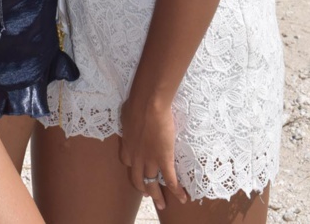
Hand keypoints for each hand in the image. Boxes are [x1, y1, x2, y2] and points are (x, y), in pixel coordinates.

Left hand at [120, 93, 187, 211]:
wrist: (148, 104)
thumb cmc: (136, 104)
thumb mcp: (127, 115)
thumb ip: (130, 122)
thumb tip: (130, 119)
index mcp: (127, 145)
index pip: (126, 162)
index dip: (133, 168)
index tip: (138, 170)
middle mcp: (136, 157)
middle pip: (138, 179)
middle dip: (144, 189)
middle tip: (149, 194)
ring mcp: (150, 160)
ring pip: (152, 184)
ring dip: (157, 196)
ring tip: (162, 205)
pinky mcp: (164, 160)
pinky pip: (170, 180)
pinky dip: (176, 191)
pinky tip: (182, 198)